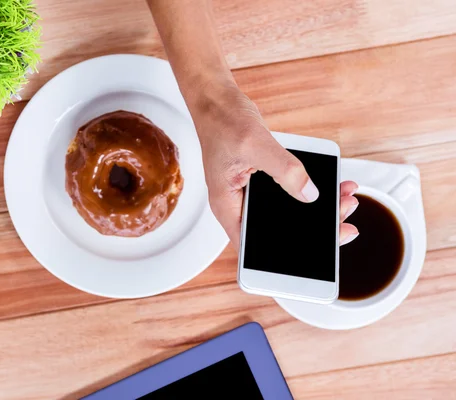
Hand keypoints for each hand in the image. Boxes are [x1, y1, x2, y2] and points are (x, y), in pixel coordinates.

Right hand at [191, 83, 358, 249]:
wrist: (217, 99)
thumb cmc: (221, 121)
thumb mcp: (254, 145)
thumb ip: (284, 170)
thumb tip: (310, 194)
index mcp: (228, 207)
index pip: (253, 247)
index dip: (282, 258)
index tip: (316, 254)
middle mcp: (239, 205)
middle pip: (277, 231)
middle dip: (313, 229)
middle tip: (344, 221)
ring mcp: (251, 194)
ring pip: (288, 212)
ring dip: (319, 208)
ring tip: (346, 200)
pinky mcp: (263, 181)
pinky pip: (291, 192)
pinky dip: (313, 189)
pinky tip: (336, 185)